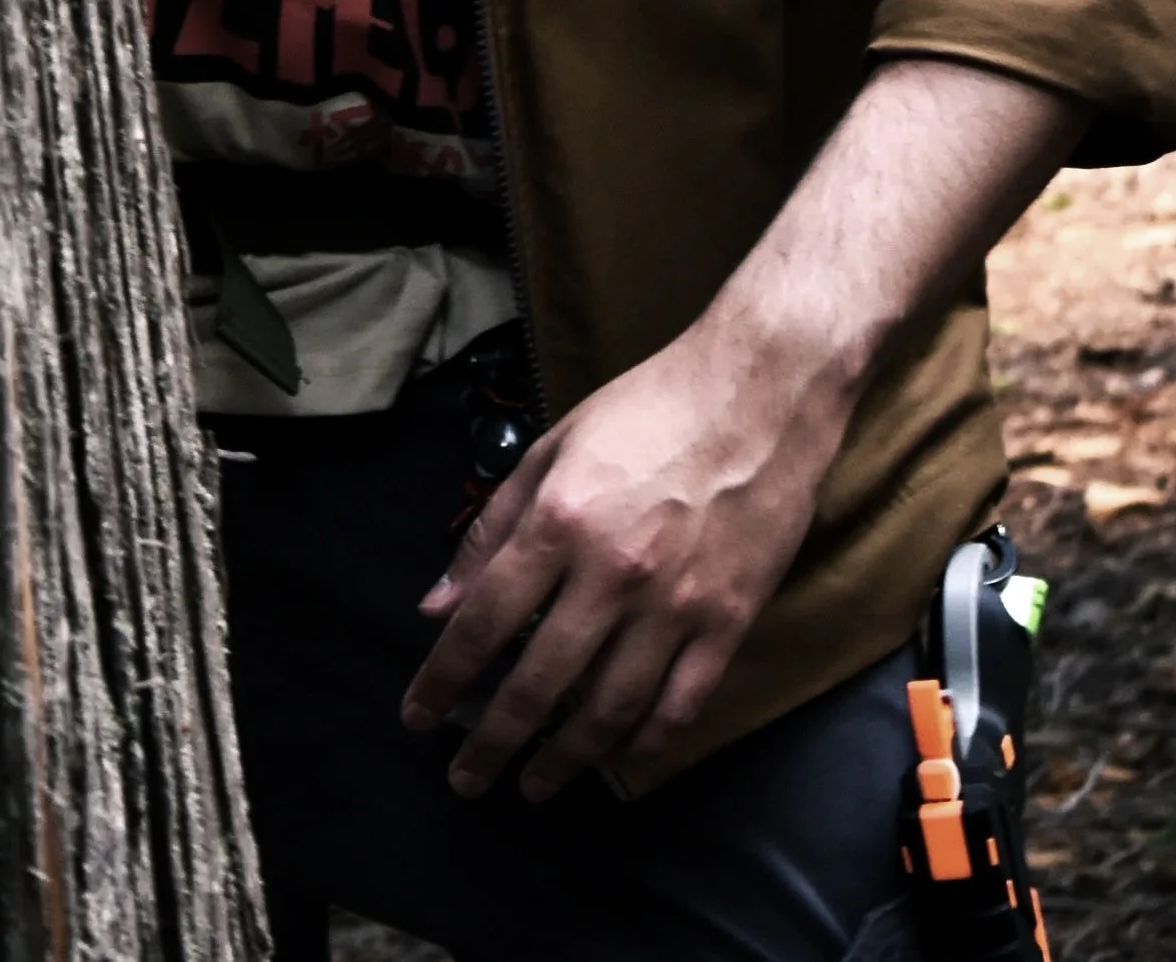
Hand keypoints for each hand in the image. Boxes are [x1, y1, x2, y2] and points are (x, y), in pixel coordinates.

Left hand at [398, 60, 1079, 805]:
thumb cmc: (650, 408)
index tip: (416, 719)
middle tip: (466, 777)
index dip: (442, 681)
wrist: (759, 390)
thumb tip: (438, 604)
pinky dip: (641, 746)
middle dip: (490, 742)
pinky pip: (678, 706)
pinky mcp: (728, 622)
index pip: (483, 624)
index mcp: (560, 521)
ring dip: (562, 760)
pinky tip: (614, 762)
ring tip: (532, 784)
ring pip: (606, 712)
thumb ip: (492, 528)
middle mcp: (611, 573)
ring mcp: (675, 605)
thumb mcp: (555, 447)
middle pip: (537, 684)